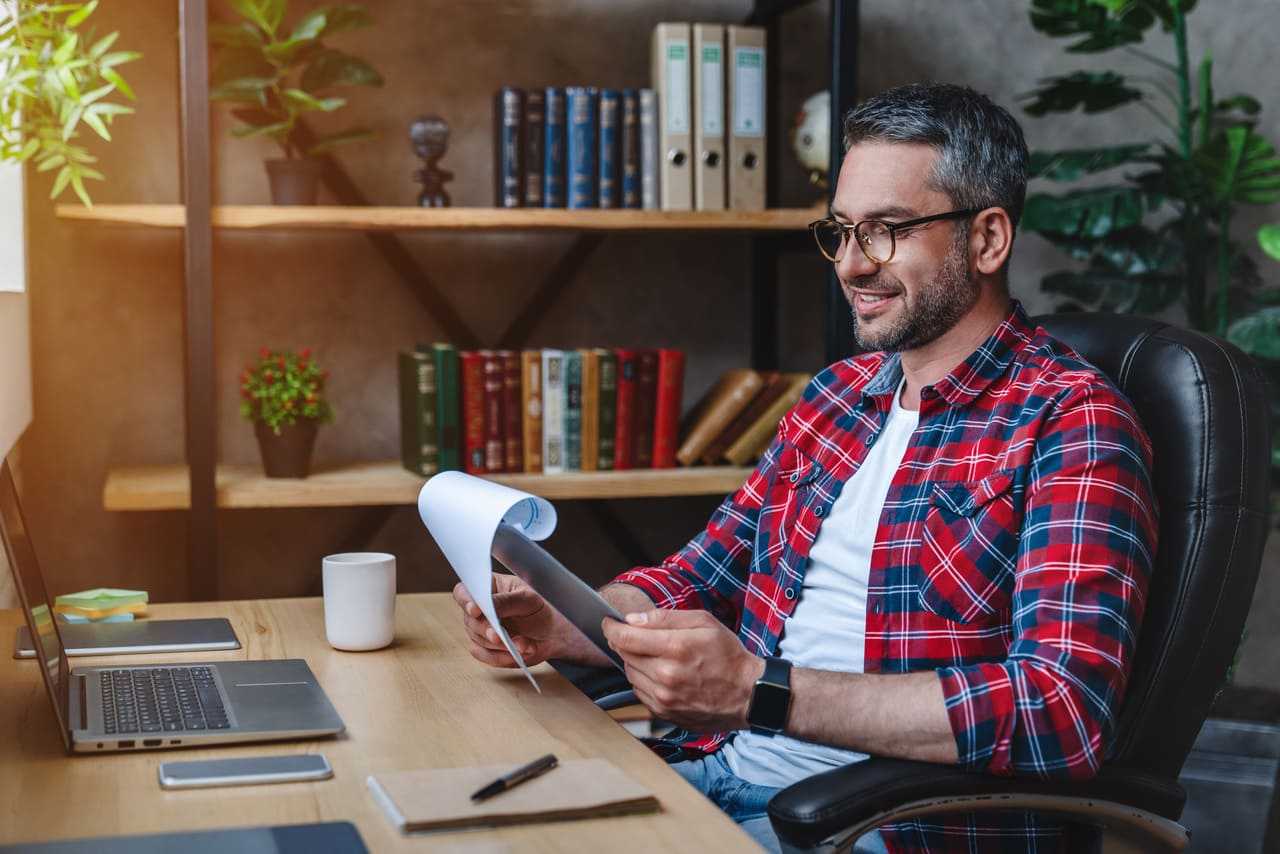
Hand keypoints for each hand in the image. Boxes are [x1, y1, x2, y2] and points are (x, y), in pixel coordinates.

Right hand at [452, 574, 570, 667]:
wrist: (552, 632)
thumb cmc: (540, 608)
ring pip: (478, 640)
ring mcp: (481, 630)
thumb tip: (488, 605)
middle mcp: (480, 609)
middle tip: (499, 635)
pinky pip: (485, 656)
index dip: (465, 600)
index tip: (476, 610)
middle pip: (469, 620)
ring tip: (524, 644)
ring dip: (501, 645)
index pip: (464, 591)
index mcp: (487, 588)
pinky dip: (502, 657)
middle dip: (486, 630)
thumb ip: (507, 601)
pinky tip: (520, 653)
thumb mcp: (528, 599)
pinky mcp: (487, 649)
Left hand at [602, 608, 764, 732]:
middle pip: (624, 655)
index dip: (611, 628)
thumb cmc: (728, 655)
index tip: (608, 623)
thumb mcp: (703, 623)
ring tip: (659, 656)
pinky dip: (644, 680)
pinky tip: (663, 674)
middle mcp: (665, 676)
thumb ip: (664, 618)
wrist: (748, 694)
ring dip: (636, 662)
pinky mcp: (663, 712)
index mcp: (675, 648)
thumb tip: (633, 619)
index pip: (624, 638)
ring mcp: (663, 698)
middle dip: (626, 643)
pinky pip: (639, 691)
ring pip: (630, 674)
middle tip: (640, 636)